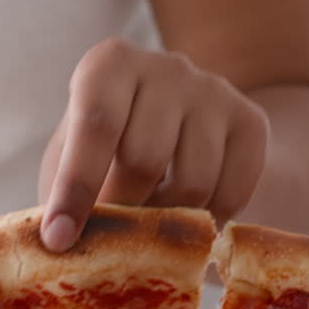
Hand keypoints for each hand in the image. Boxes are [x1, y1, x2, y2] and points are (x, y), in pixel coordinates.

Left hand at [37, 37, 269, 250]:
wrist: (167, 125)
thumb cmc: (102, 148)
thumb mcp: (69, 158)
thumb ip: (62, 191)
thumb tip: (60, 244)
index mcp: (110, 64)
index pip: (96, 124)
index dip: (77, 186)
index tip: (58, 239)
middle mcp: (167, 67)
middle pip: (146, 158)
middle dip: (123, 212)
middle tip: (113, 237)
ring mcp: (215, 91)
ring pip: (193, 183)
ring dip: (168, 223)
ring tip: (151, 227)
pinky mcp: (251, 121)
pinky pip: (232, 193)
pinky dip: (208, 223)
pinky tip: (188, 220)